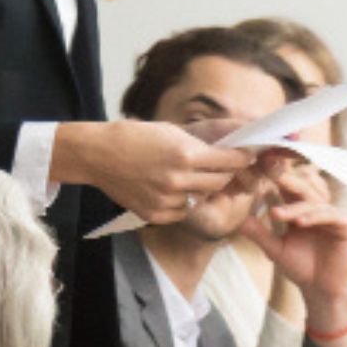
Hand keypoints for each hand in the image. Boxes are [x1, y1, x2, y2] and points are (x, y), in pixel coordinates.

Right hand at [54, 119, 255, 223]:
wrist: (98, 154)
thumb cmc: (135, 137)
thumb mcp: (172, 132)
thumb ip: (200, 146)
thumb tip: (228, 153)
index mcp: (185, 154)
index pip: (228, 161)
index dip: (241, 158)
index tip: (248, 156)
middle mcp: (178, 179)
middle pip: (219, 182)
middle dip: (225, 174)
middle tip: (223, 168)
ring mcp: (167, 199)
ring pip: (202, 198)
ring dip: (202, 189)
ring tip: (187, 176)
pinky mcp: (156, 214)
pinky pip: (183, 210)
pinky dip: (183, 202)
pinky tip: (170, 189)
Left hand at [238, 157, 346, 332]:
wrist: (320, 290)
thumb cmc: (300, 268)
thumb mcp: (275, 249)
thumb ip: (259, 233)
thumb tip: (236, 220)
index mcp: (300, 210)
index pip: (287, 188)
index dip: (275, 177)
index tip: (258, 166)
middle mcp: (317, 209)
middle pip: (301, 189)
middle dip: (285, 180)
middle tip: (268, 171)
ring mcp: (332, 216)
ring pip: (313, 204)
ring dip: (295, 208)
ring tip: (277, 214)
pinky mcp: (345, 226)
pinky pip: (331, 216)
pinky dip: (315, 218)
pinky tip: (300, 223)